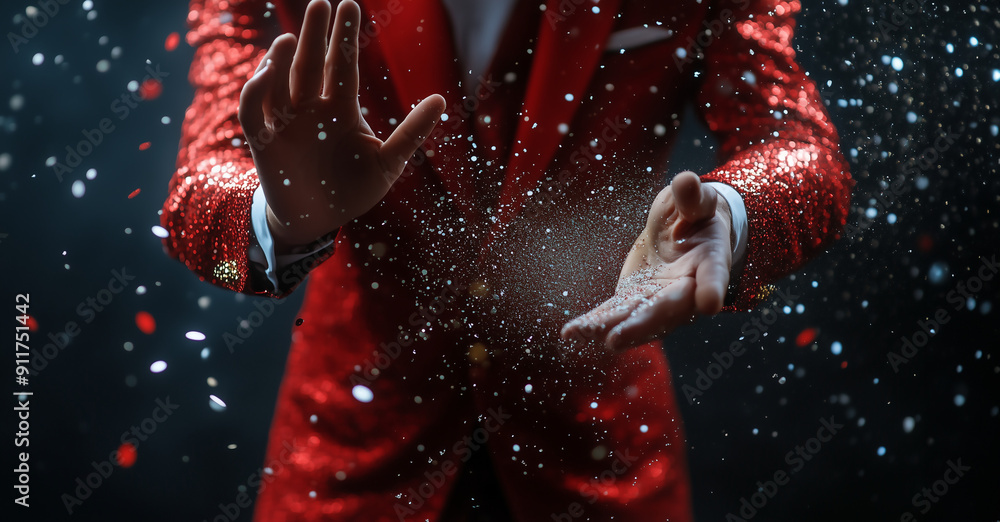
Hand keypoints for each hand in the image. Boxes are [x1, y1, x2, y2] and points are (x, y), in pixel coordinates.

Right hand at [239, 0, 445, 251]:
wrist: (318, 222)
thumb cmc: (353, 189)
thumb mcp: (388, 162)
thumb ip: (411, 133)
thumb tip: (441, 99)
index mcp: (341, 108)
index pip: (342, 66)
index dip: (345, 38)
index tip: (350, 5)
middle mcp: (311, 108)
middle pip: (310, 64)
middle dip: (315, 35)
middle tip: (321, 4)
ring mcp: (285, 122)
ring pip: (279, 82)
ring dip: (281, 60)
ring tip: (290, 39)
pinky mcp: (263, 142)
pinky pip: (252, 110)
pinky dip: (256, 91)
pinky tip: (267, 73)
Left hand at [560, 172, 734, 350]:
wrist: (689, 235)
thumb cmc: (697, 214)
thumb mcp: (698, 200)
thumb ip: (694, 196)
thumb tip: (686, 181)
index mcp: (711, 261)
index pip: (714, 275)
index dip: (712, 288)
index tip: (709, 304)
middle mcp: (687, 290)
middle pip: (666, 308)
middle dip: (641, 324)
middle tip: (615, 339)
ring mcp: (659, 300)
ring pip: (635, 317)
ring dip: (608, 328)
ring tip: (581, 334)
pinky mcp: (634, 300)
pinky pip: (614, 314)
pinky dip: (594, 324)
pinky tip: (571, 333)